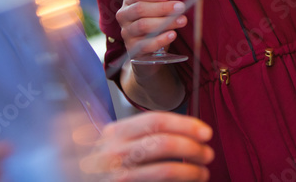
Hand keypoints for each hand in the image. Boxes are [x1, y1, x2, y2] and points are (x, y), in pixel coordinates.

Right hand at [80, 112, 212, 180]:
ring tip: (203, 171)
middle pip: (163, 143)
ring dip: (191, 171)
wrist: (87, 180)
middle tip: (208, 153)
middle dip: (192, 147)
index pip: (156, 121)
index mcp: (116, 132)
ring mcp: (119, 175)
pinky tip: (188, 181)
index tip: (205, 132)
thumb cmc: (108, 164)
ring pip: (165, 169)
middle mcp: (114, 152)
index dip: (185, 125)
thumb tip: (189, 130)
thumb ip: (143, 134)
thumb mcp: (118, 142)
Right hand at [116, 0, 186, 59]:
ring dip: (164, 22)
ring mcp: (126, 32)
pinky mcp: (132, 48)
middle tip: (180, 7)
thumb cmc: (152, 21)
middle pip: (140, 9)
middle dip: (162, 8)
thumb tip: (178, 4)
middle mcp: (124, 16)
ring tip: (181, 20)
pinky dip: (160, 39)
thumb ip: (162, 2)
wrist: (147, 46)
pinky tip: (172, 34)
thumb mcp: (154, 8)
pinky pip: (146, 44)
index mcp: (129, 2)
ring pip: (143, 25)